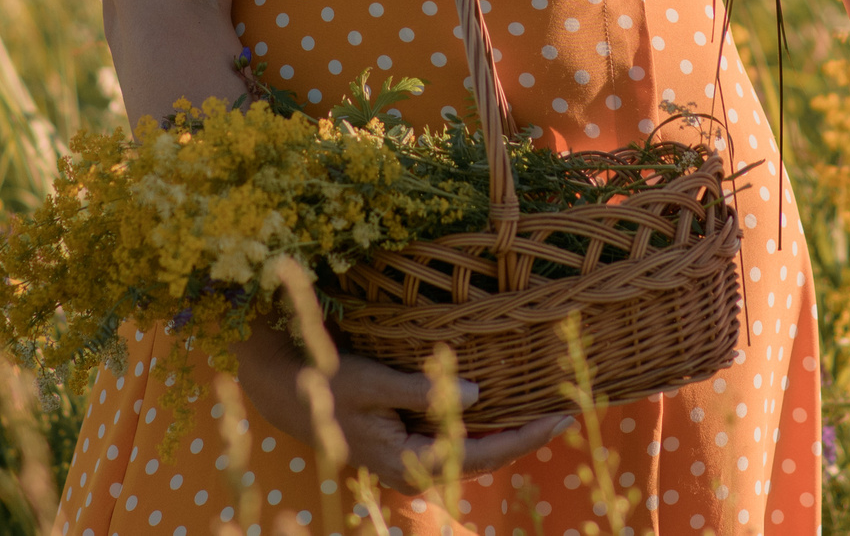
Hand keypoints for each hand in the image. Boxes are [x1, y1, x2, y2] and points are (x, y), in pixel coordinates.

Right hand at [234, 323, 572, 492]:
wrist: (284, 391)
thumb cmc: (325, 383)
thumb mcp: (371, 383)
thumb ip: (421, 390)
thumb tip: (476, 396)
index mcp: (406, 460)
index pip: (480, 455)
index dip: (523, 437)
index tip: (559, 418)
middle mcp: (412, 466)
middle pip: (482, 457)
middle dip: (524, 437)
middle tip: (565, 413)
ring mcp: (408, 455)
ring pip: (469, 449)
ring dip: (505, 432)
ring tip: (542, 410)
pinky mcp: (404, 440)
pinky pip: (452, 438)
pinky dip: (480, 425)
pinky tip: (499, 406)